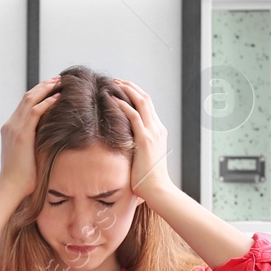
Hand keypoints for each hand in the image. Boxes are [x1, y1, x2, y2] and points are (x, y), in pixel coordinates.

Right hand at [0, 76, 60, 197]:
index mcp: (10, 129)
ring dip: (45, 89)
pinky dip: (47, 102)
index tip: (52, 88)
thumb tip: (50, 139)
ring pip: (30, 100)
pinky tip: (58, 97)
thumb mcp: (28, 155)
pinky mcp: (21, 134)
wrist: (11, 187)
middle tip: (58, 79)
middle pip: (26, 98)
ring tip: (59, 83)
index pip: (24, 105)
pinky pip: (35, 112)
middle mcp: (10, 125)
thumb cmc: (22, 178)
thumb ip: (34, 143)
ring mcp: (14, 128)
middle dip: (43, 86)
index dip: (38, 94)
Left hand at [110, 78, 173, 198]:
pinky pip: (134, 116)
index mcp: (158, 132)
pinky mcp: (146, 139)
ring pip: (141, 102)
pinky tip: (112, 99)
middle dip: (131, 87)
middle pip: (146, 99)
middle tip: (116, 81)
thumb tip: (122, 147)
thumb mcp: (143, 158)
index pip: (148, 106)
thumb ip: (135, 148)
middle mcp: (157, 128)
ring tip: (113, 84)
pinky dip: (123, 105)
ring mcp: (153, 132)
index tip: (122, 89)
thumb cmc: (148, 180)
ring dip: (127, 90)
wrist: (158, 189)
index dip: (135, 94)